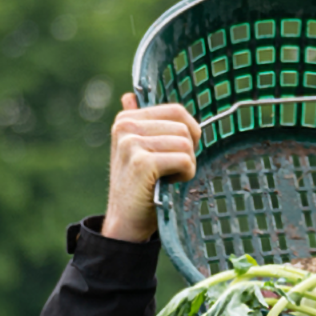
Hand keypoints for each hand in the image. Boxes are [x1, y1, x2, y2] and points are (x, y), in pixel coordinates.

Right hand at [102, 93, 200, 242]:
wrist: (126, 220)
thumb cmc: (140, 186)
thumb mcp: (136, 150)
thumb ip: (139, 124)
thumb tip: (131, 95)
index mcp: (126, 119)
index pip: (177, 111)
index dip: (189, 133)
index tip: (177, 152)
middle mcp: (125, 126)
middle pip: (185, 128)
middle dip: (188, 152)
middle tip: (170, 170)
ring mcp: (132, 143)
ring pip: (187, 144)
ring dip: (187, 166)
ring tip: (167, 177)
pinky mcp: (142, 163)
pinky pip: (185, 161)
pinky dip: (185, 175)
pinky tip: (168, 183)